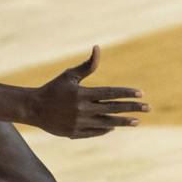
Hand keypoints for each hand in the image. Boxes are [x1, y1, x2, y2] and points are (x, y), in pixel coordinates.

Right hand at [31, 46, 149, 137]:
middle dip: (131, 108)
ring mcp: (79, 123)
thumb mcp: (69, 75)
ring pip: (107, 123)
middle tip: (148, 108)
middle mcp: (83, 109)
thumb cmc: (53, 89)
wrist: (33, 108)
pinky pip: (95, 132)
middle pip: (112, 108)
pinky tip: (115, 126)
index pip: (110, 93)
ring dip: (123, 122)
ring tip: (137, 121)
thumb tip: (98, 48)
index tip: (140, 93)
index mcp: (82, 94)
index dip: (126, 93)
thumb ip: (87, 65)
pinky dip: (105, 129)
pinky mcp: (74, 133)